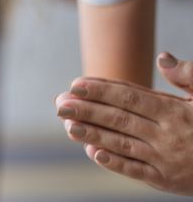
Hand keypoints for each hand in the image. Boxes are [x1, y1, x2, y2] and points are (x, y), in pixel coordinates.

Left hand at [55, 52, 192, 195]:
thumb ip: (188, 75)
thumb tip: (163, 58)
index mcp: (175, 111)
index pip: (130, 96)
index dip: (101, 90)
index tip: (76, 84)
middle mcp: (167, 135)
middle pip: (119, 119)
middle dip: (87, 110)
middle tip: (60, 105)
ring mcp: (165, 159)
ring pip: (122, 144)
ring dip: (93, 135)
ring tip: (68, 126)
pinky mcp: (166, 180)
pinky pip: (136, 171)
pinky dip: (114, 163)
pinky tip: (92, 153)